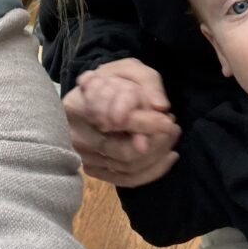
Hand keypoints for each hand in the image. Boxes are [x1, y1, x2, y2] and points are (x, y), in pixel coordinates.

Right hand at [62, 58, 179, 186]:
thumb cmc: (116, 80)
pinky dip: (153, 171)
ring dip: (157, 154)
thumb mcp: (131, 69)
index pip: (110, 120)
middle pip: (119, 149)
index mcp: (75, 105)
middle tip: (173, 127)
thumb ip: (147, 83)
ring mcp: (84, 156)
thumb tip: (160, 106)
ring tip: (172, 135)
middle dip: (154, 140)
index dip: (141, 122)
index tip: (167, 118)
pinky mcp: (96, 171)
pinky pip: (127, 179)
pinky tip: (168, 156)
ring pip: (126, 166)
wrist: (102, 95)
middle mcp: (75, 136)